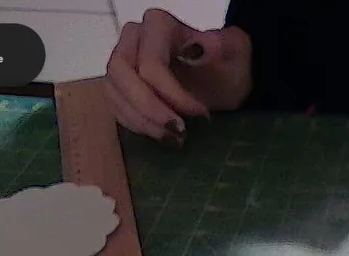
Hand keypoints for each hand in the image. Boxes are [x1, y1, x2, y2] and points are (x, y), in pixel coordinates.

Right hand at [107, 8, 251, 145]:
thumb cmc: (226, 64)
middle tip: (178, 132)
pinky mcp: (119, 85)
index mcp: (158, 25)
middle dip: (150, 109)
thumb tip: (202, 48)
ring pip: (114, 93)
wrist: (222, 77)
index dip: (173, 95)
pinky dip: (136, 124)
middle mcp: (132, 38)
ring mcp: (122, 62)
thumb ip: (220, 48)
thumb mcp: (234, 54)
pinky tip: (160, 133)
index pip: (151, 64)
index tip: (201, 115)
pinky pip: (114, 106)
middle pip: (123, 76)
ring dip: (142, 121)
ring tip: (172, 138)